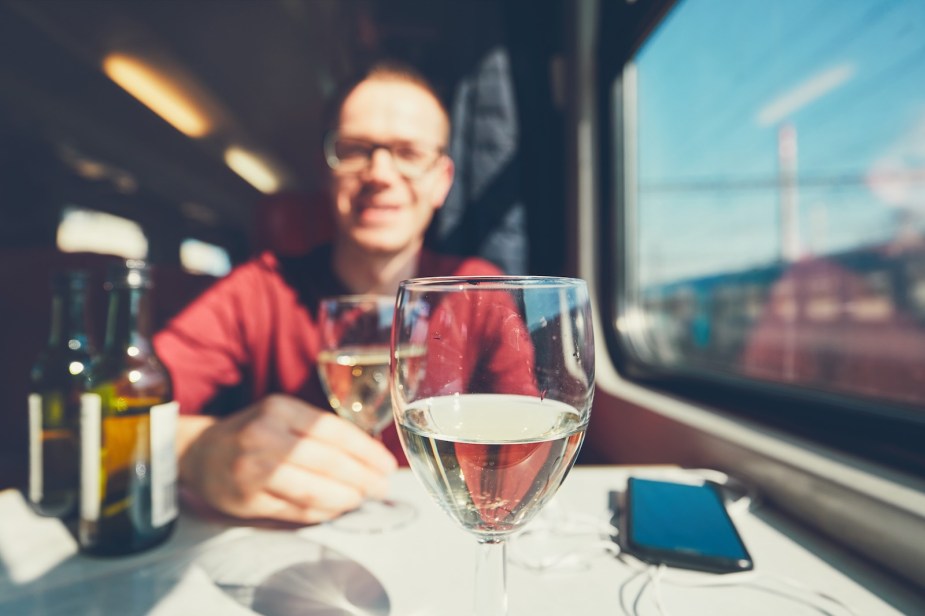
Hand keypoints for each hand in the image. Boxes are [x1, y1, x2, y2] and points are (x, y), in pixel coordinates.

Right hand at [178, 394, 396, 523]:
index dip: (365, 451)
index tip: (387, 464)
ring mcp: (253, 471)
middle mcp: (264, 437)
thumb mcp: (283, 415)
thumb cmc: (254, 432)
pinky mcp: (247, 501)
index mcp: (279, 410)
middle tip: (382, 486)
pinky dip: (322, 511)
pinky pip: (295, 510)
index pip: (333, 431)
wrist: (200, 453)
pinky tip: (337, 508)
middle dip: (362, 477)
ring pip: (312, 490)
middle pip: (327, 462)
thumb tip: (369, 458)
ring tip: (362, 498)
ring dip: (345, 498)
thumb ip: (320, 432)